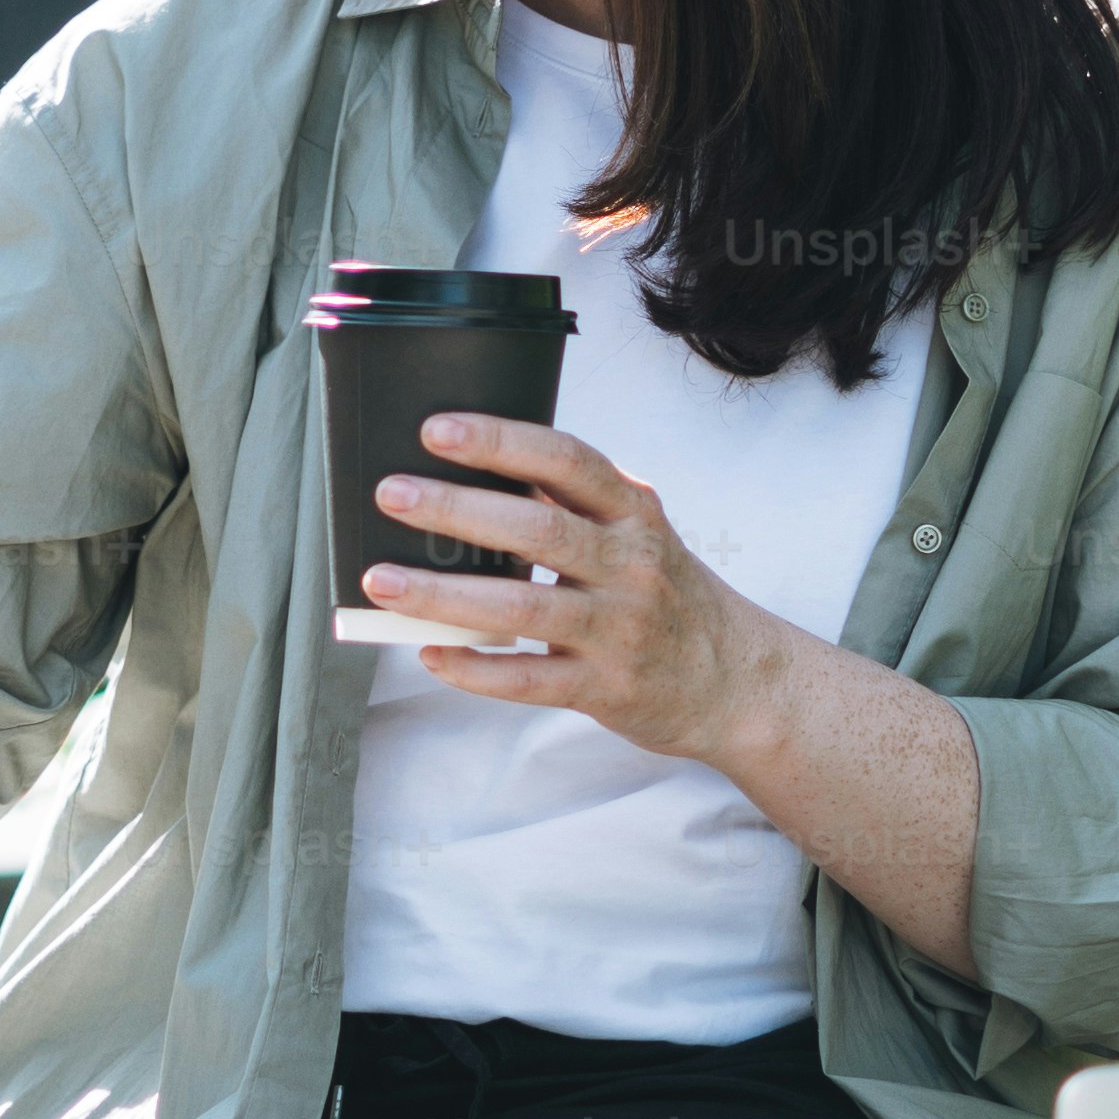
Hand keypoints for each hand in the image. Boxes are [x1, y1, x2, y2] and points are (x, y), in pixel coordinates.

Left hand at [357, 413, 795, 765]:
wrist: (737, 680)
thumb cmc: (667, 595)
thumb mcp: (636, 534)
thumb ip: (570, 507)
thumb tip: (465, 483)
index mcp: (633, 512)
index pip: (566, 459)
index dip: (501, 441)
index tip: (436, 430)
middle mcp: (630, 564)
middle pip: (537, 528)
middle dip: (457, 509)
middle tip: (392, 495)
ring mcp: (619, 629)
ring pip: (523, 609)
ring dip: (444, 595)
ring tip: (382, 581)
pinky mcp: (605, 688)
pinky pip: (529, 680)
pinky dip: (475, 669)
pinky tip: (430, 654)